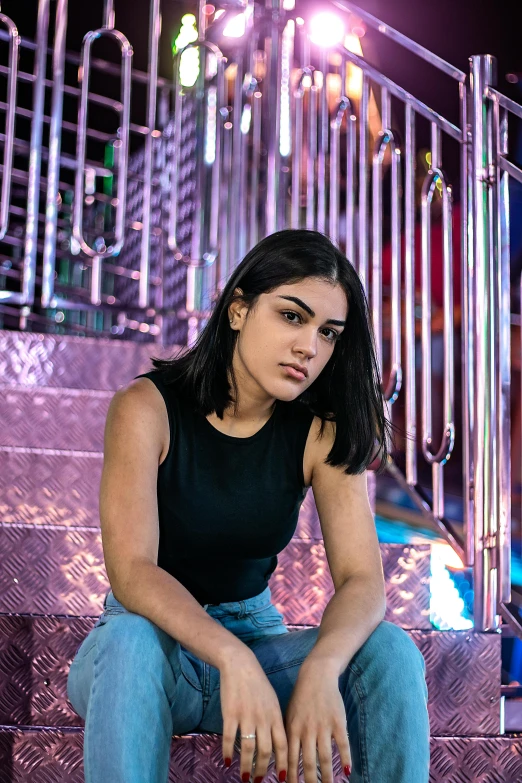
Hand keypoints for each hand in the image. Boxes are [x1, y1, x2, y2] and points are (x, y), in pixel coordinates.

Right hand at [219, 650, 287, 781]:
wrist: (240, 664)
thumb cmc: (257, 684)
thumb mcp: (272, 701)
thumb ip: (275, 722)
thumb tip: (276, 746)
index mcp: (275, 715)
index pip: (282, 745)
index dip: (283, 763)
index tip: (282, 778)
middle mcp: (263, 718)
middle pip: (265, 751)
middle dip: (263, 770)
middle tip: (259, 781)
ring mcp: (246, 716)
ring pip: (248, 748)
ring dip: (247, 766)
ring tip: (245, 777)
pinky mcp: (230, 714)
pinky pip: (230, 738)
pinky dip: (229, 752)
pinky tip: (227, 762)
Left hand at [284, 660, 351, 782]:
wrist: (317, 675)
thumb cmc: (301, 697)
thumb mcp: (289, 714)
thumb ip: (288, 735)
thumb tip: (283, 758)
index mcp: (292, 728)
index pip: (290, 758)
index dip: (291, 775)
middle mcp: (307, 730)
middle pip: (308, 762)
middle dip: (309, 781)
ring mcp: (323, 726)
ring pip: (325, 757)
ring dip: (327, 776)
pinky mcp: (338, 722)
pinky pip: (342, 745)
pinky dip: (345, 759)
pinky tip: (347, 772)